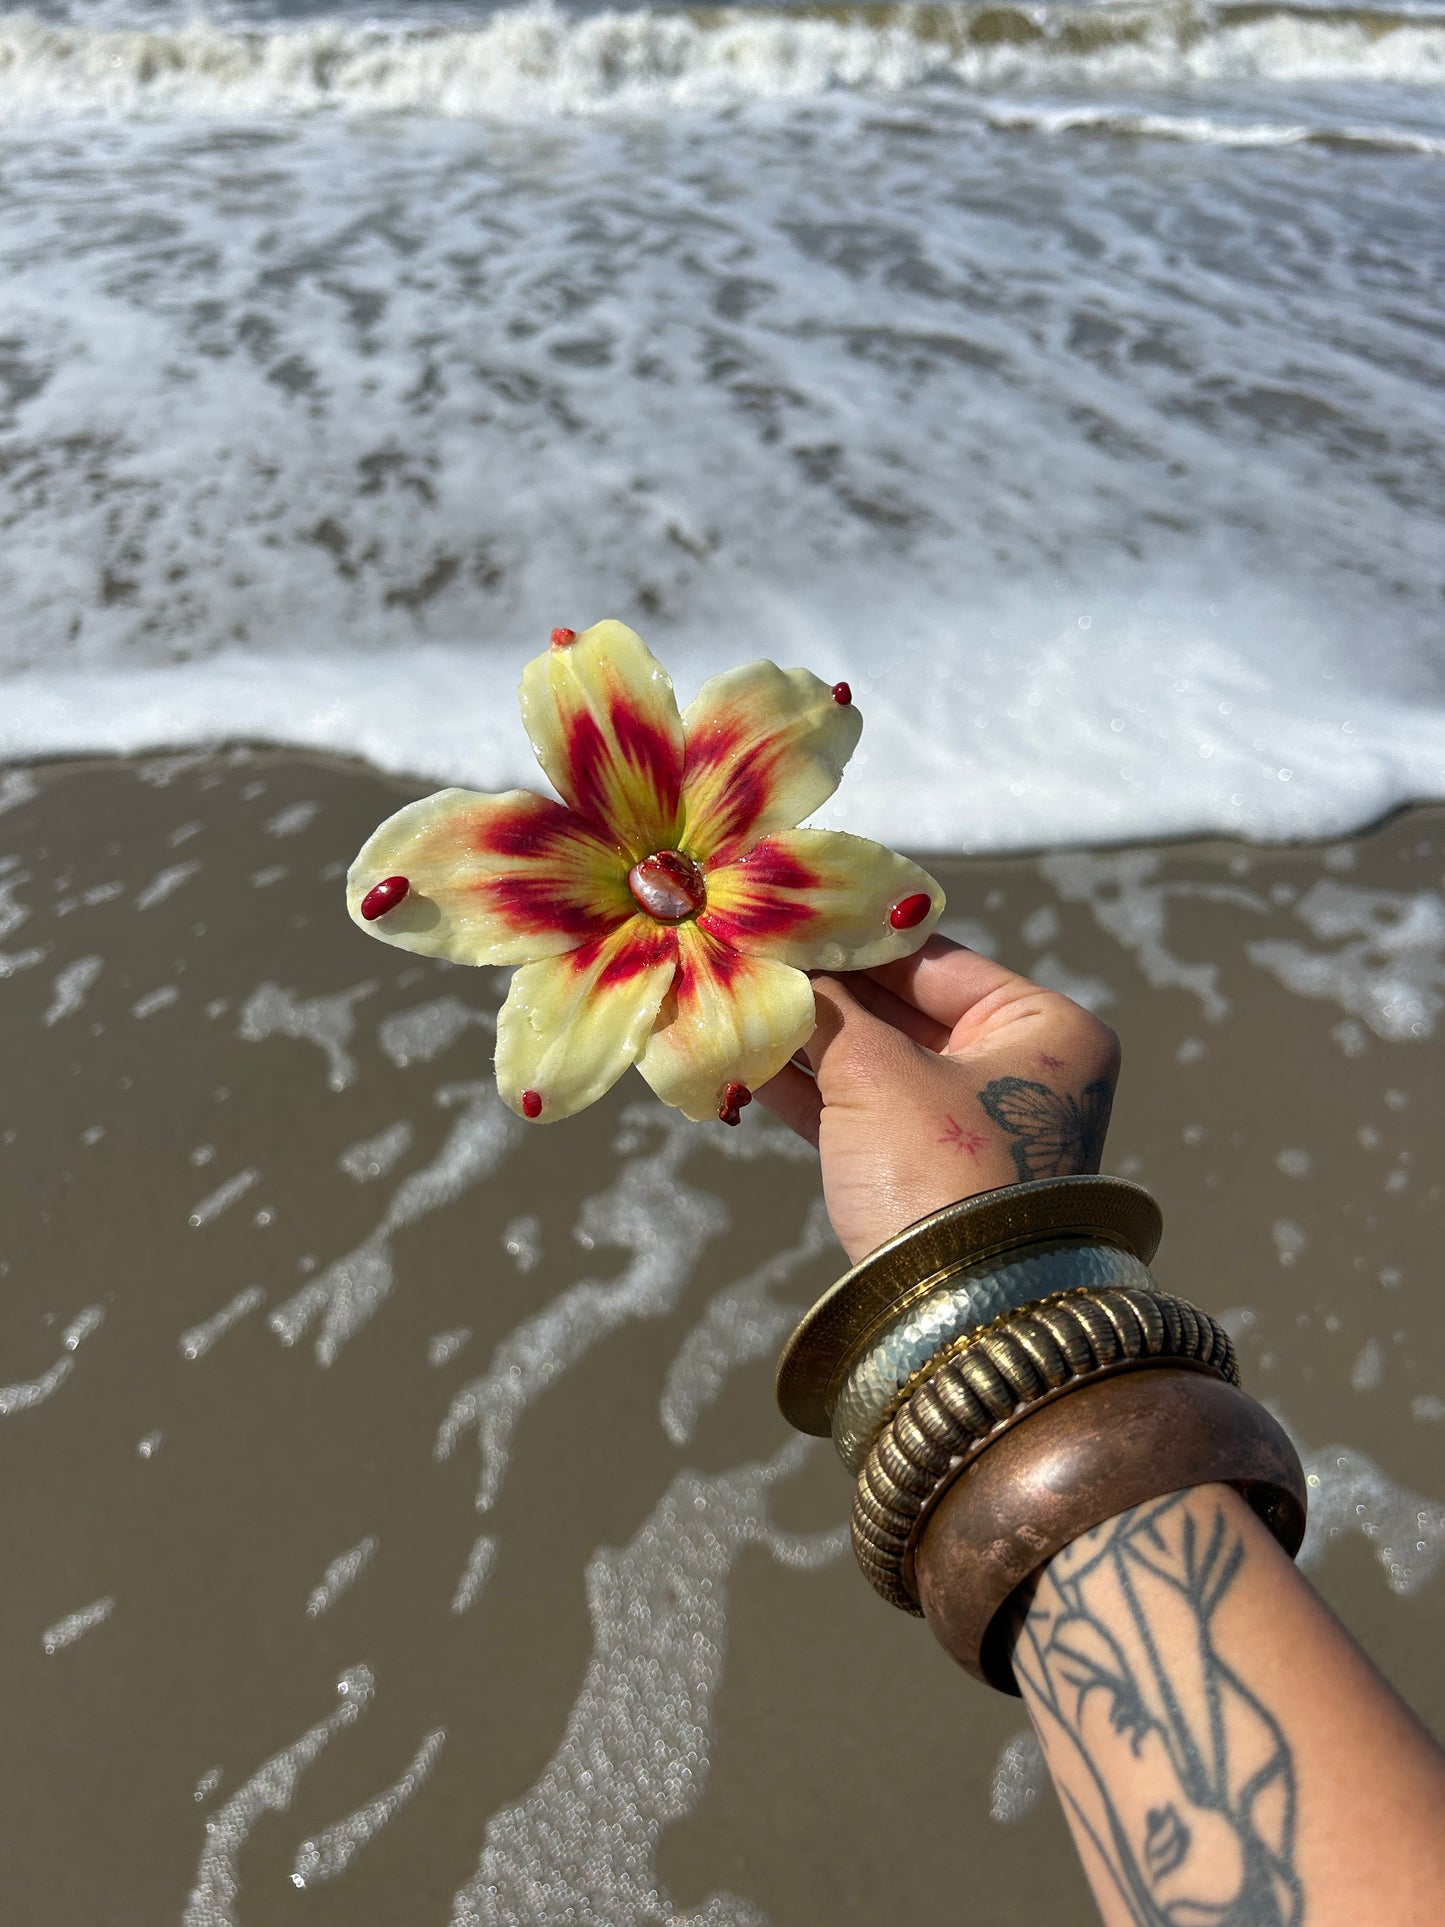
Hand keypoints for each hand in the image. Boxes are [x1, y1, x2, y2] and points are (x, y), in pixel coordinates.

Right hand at [756, 936, 1121, 1264]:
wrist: (956, 1318)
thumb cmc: (940, 1170)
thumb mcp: (879, 1075)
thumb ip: (826, 1010)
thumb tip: (773, 963)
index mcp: (1045, 1028)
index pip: (933, 958)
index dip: (851, 936)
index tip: (784, 912)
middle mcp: (1021, 1070)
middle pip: (901, 1008)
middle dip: (821, 989)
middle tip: (745, 954)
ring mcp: (973, 1126)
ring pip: (874, 1062)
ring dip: (804, 1037)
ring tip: (731, 999)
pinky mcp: (927, 1174)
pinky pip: (861, 1112)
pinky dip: (807, 1090)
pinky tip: (741, 1060)